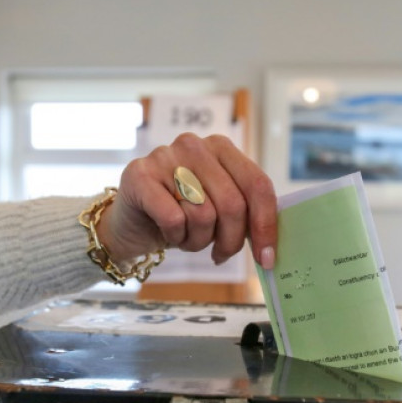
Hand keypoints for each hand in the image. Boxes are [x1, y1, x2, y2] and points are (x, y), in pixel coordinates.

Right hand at [97, 133, 276, 268]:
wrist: (131, 223)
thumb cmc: (181, 215)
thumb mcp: (218, 208)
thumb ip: (245, 212)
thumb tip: (270, 246)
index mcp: (221, 147)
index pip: (257, 184)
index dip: (266, 225)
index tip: (267, 257)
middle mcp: (194, 145)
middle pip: (233, 204)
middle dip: (230, 240)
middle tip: (220, 254)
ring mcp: (165, 156)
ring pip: (203, 215)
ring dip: (198, 240)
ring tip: (187, 237)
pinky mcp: (139, 175)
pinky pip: (174, 219)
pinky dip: (174, 237)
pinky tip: (167, 233)